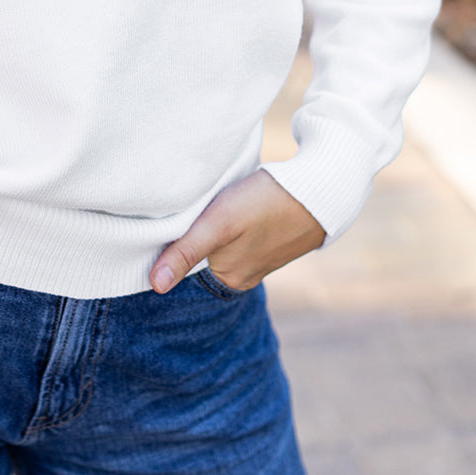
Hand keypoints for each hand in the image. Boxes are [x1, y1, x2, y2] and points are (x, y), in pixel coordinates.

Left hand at [149, 169, 324, 293]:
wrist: (320, 188)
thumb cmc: (265, 203)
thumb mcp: (219, 224)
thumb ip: (186, 252)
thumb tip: (155, 286)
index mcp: (228, 277)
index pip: (183, 267)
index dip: (169, 246)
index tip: (159, 225)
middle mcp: (242, 275)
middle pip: (201, 258)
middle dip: (189, 238)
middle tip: (182, 210)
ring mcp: (257, 259)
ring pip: (218, 246)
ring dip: (209, 229)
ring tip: (205, 207)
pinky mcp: (268, 241)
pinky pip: (236, 238)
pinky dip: (228, 225)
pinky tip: (229, 208)